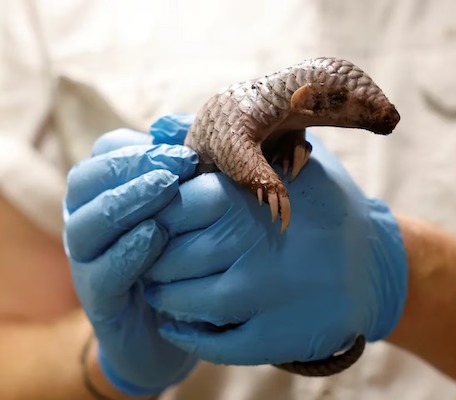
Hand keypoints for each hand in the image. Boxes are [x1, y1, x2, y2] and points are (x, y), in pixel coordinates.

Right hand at [63, 137, 199, 394]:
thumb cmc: (188, 251)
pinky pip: (102, 272)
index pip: (106, 153)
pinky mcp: (100, 300)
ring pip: (86, 224)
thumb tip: (179, 124)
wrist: (183, 321)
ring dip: (126, 201)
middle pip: (87, 181)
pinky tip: (156, 235)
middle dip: (132, 167)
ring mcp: (89, 262)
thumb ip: (185, 167)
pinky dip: (127, 251)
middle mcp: (90, 222)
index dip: (141, 146)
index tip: (187, 151)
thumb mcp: (192, 205)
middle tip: (178, 166)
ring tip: (166, 189)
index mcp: (109, 192)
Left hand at [141, 114, 408, 365]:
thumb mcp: (292, 158)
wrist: (377, 264)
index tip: (156, 221)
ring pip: (188, 301)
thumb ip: (231, 143)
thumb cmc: (326, 207)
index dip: (157, 214)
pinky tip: (178, 324)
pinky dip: (189, 336)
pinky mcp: (279, 334)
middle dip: (154, 259)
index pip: (175, 206)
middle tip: (151, 258)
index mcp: (254, 198)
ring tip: (161, 288)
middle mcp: (257, 245)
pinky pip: (216, 342)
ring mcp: (268, 294)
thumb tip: (162, 127)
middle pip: (173, 256)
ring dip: (166, 297)